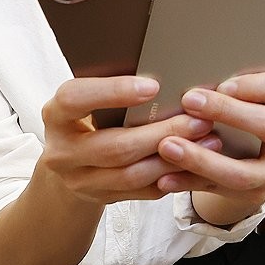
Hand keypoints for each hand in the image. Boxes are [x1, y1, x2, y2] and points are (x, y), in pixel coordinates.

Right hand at [39, 76, 211, 204]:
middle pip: (115, 146)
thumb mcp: (89, 99)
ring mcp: (80, 181)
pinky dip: (173, 176)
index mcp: (56, 115)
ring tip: (208, 139)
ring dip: (174, 158)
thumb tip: (167, 65)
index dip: (113, 92)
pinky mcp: (101, 199)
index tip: (153, 85)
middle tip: (200, 118)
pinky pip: (142, 192)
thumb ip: (114, 88)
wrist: (69, 164)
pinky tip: (197, 161)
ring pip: (132, 175)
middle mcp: (62, 152)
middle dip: (163, 132)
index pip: (75, 99)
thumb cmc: (89, 116)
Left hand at [154, 71, 264, 225]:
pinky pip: (219, 190)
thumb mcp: (245, 101)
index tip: (223, 84)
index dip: (258, 86)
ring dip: (202, 158)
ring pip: (242, 171)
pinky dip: (189, 182)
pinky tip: (165, 177)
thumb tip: (189, 74)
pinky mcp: (253, 194)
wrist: (250, 162)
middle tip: (190, 101)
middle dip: (226, 112)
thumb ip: (228, 91)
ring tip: (168, 145)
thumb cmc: (242, 121)